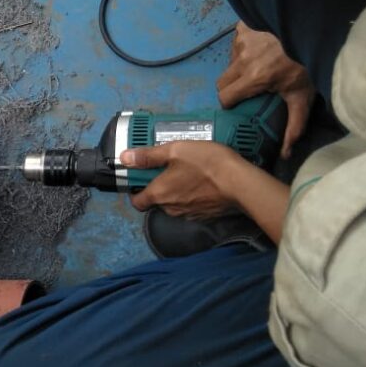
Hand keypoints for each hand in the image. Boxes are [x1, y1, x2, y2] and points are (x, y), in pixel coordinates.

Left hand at [121, 141, 244, 219]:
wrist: (241, 183)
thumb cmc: (207, 164)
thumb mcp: (175, 151)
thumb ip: (148, 156)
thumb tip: (125, 158)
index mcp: (159, 194)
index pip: (137, 202)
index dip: (136, 190)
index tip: (141, 177)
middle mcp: (170, 209)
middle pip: (156, 201)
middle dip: (159, 186)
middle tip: (169, 168)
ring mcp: (189, 214)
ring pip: (174, 204)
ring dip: (177, 191)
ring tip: (188, 172)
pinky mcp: (205, 215)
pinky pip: (191, 206)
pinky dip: (193, 196)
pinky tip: (202, 182)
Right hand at [217, 21, 314, 158]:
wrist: (315, 28)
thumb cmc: (308, 64)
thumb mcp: (303, 96)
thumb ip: (294, 125)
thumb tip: (285, 154)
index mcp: (254, 78)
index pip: (224, 97)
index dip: (230, 103)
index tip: (241, 104)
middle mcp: (242, 59)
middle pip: (222, 81)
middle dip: (232, 87)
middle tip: (248, 88)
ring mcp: (241, 40)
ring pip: (229, 62)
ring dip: (240, 67)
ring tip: (259, 66)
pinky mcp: (244, 27)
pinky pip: (236, 42)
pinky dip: (245, 48)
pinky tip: (260, 48)